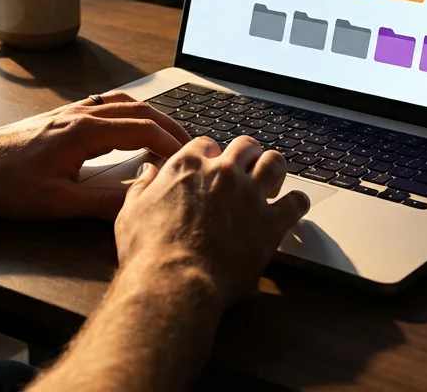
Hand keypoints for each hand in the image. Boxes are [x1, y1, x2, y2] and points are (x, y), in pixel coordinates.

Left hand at [0, 92, 191, 219]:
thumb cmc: (7, 184)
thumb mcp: (58, 203)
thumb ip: (103, 202)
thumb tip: (141, 203)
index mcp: (84, 131)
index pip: (143, 128)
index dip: (172, 142)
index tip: (190, 157)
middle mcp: (80, 114)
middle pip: (138, 109)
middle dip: (169, 125)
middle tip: (190, 144)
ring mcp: (69, 112)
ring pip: (122, 103)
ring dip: (150, 115)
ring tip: (167, 133)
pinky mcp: (59, 116)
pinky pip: (104, 104)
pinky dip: (128, 112)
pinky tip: (128, 125)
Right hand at [114, 136, 310, 313]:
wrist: (174, 282)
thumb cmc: (148, 252)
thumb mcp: (130, 213)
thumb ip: (142, 187)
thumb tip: (149, 171)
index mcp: (188, 166)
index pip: (206, 143)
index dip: (210, 153)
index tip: (212, 163)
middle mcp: (222, 173)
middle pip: (245, 146)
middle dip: (247, 155)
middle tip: (247, 169)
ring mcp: (249, 195)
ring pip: (275, 163)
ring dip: (274, 169)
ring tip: (272, 181)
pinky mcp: (271, 223)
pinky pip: (297, 202)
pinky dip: (297, 203)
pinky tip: (293, 207)